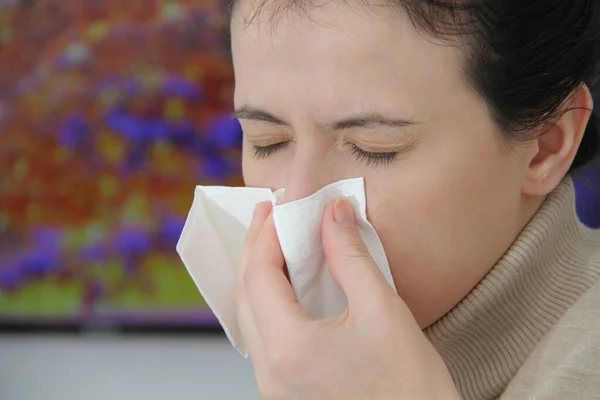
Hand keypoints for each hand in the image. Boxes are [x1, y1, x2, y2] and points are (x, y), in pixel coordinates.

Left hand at [234, 198, 459, 399]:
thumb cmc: (410, 387)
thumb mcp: (383, 310)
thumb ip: (351, 255)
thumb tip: (334, 213)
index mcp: (289, 349)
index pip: (260, 276)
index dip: (267, 235)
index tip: (280, 207)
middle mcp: (271, 373)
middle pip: (246, 295)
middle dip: (256, 250)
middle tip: (270, 216)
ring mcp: (275, 387)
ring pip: (250, 318)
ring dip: (259, 276)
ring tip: (275, 243)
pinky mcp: (286, 392)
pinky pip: (264, 338)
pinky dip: (269, 304)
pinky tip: (285, 285)